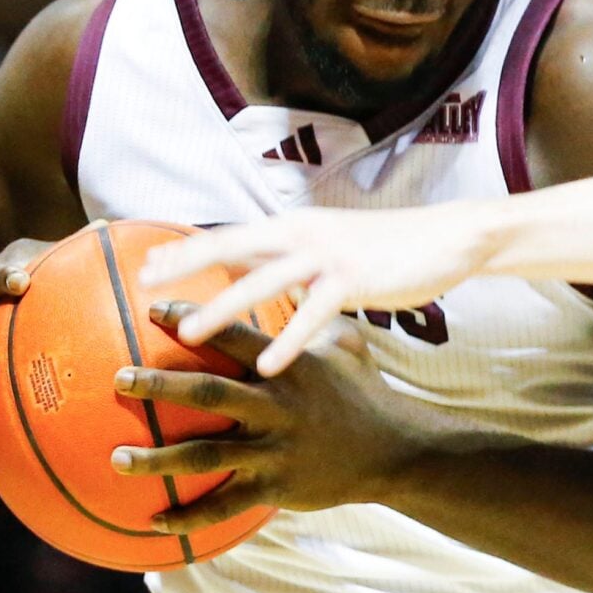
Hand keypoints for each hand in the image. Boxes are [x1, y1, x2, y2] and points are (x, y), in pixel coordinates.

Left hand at [108, 307, 440, 528]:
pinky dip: (189, 515)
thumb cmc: (364, 391)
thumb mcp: (345, 343)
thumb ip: (307, 318)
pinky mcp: (275, 487)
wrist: (395, 451)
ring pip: (205, 453)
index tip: (150, 311)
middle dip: (159, 385)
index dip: (191, 320)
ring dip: (158, 458)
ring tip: (116, 458)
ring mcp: (274, 449)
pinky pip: (225, 505)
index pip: (231, 336)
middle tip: (117, 379)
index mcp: (286, 366)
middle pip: (208, 392)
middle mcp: (276, 406)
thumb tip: (293, 281)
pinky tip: (154, 520)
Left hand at [140, 205, 496, 375]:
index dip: (188, 249)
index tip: (146, 266)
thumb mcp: (332, 245)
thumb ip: (293, 256)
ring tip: (187, 332)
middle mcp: (302, 234)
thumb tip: (257, 267)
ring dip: (223, 308)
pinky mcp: (355, 281)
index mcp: (294, 226)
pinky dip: (288, 340)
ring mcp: (327, 256)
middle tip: (144, 287)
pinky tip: (266, 367)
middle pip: (231, 248)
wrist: (449, 236)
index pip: (230, 235)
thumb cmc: (388, 248)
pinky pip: (313, 315)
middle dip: (185, 266)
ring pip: (263, 282)